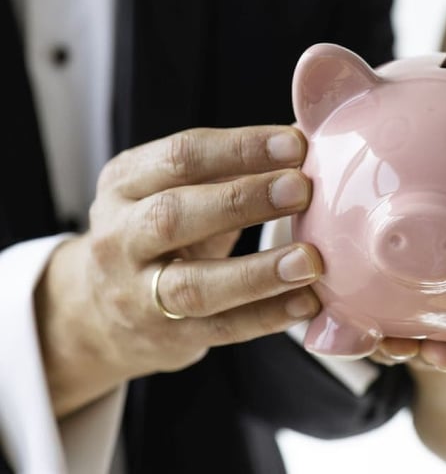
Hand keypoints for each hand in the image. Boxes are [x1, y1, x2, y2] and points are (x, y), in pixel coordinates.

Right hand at [35, 126, 321, 415]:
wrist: (100, 313)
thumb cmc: (159, 236)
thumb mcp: (171, 190)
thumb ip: (227, 168)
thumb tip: (303, 141)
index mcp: (125, 184)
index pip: (181, 156)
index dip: (241, 148)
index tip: (295, 145)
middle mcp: (121, 237)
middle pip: (174, 216)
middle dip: (243, 200)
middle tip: (302, 190)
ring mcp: (138, 294)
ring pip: (195, 285)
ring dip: (259, 272)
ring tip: (310, 261)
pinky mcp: (167, 337)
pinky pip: (221, 328)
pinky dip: (268, 316)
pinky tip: (306, 302)